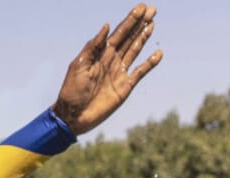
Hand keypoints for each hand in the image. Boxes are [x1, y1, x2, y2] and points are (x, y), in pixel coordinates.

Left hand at [52, 3, 162, 134]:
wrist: (73, 115)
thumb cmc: (71, 91)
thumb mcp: (78, 66)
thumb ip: (93, 47)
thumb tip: (106, 26)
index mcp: (99, 54)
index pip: (118, 33)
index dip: (130, 20)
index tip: (141, 7)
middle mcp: (111, 60)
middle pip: (129, 38)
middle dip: (139, 24)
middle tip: (152, 9)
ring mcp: (119, 72)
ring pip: (135, 50)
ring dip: (144, 37)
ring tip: (152, 23)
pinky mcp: (125, 87)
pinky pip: (140, 72)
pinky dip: (149, 63)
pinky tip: (158, 53)